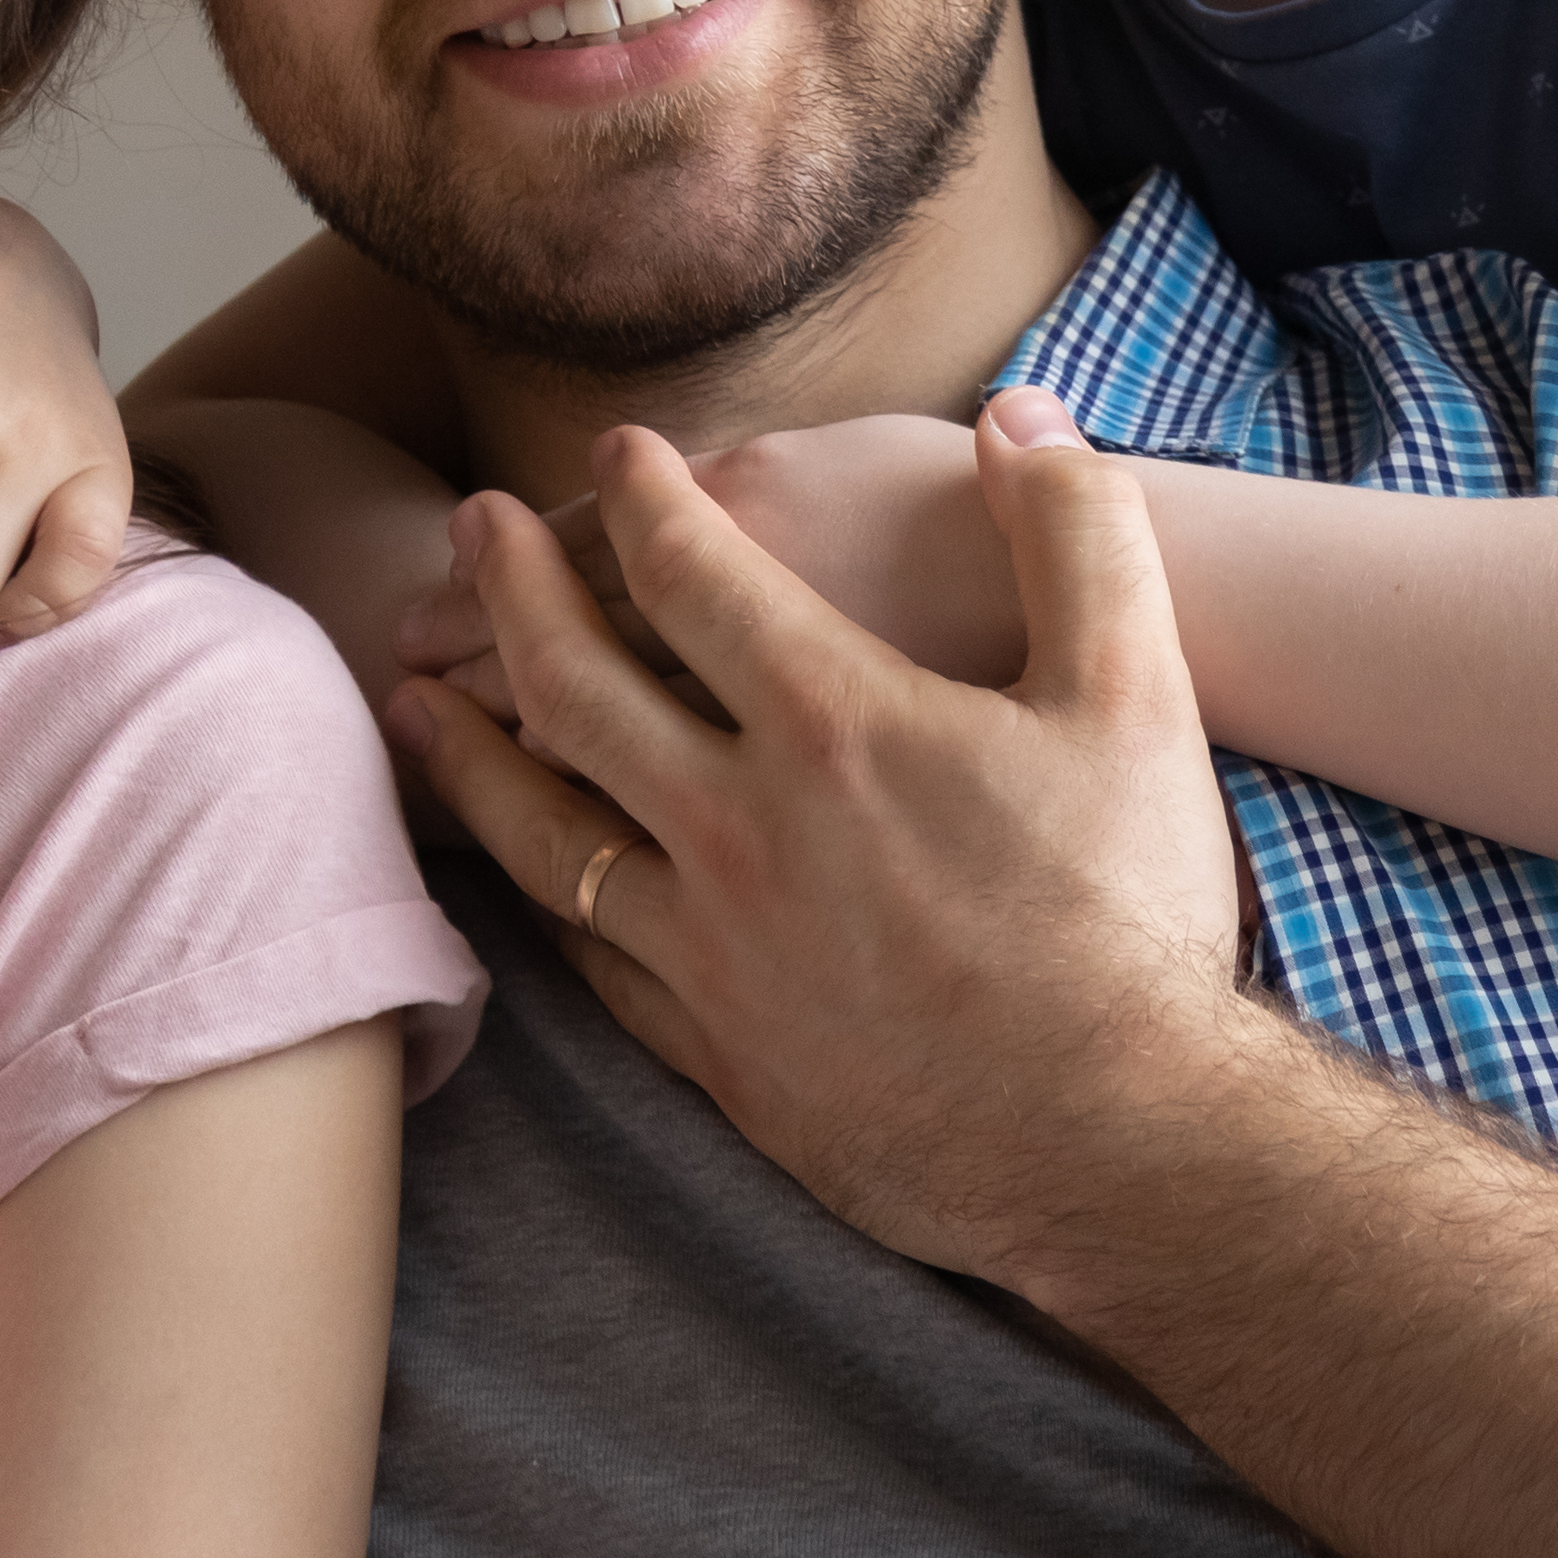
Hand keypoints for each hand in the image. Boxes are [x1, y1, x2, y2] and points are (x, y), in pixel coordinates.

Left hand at [382, 387, 1256, 1287]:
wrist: (1126, 1144)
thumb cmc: (1133, 913)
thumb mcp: (1139, 694)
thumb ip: (1081, 531)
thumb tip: (1024, 413)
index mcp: (830, 723)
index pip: (692, 573)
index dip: (643, 496)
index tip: (614, 452)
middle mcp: (738, 828)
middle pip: (574, 684)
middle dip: (508, 589)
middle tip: (471, 530)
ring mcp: (712, 948)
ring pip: (545, 829)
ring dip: (469, 748)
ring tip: (418, 699)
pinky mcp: (716, 1050)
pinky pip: (591, 954)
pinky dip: (539, 895)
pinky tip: (525, 874)